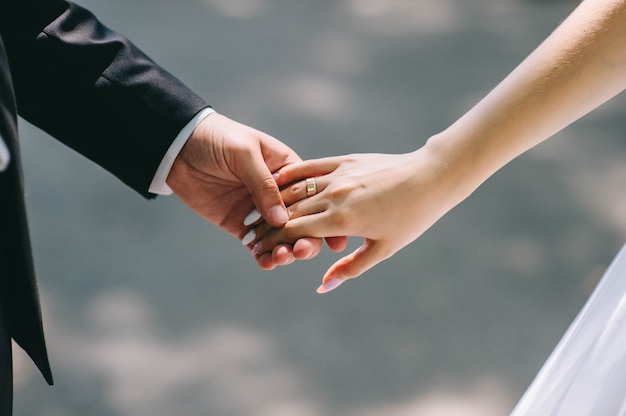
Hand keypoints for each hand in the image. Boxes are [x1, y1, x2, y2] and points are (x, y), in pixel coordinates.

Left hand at [166, 112, 322, 266]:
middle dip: (306, 239)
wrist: (180, 146)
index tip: (335, 238)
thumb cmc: (219, 139)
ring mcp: (259, 211)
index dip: (325, 218)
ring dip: (285, 250)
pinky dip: (263, 256)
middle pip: (301, 222)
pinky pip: (257, 245)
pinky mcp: (240, 224)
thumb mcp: (245, 153)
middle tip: (301, 250)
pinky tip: (266, 263)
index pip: (313, 197)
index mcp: (289, 172)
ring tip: (281, 257)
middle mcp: (278, 194)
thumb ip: (263, 184)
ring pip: (281, 237)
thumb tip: (281, 220)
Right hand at [252, 143, 468, 291]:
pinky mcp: (345, 160)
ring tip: (255, 211)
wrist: (431, 177)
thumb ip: (350, 267)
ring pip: (296, 189)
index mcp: (343, 221)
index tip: (256, 249)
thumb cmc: (412, 218)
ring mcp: (339, 175)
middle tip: (247, 234)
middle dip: (266, 225)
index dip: (272, 242)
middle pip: (289, 212)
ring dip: (273, 202)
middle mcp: (335, 196)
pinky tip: (276, 180)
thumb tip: (322, 287)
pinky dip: (291, 174)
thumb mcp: (383, 249)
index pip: (295, 232)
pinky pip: (310, 166)